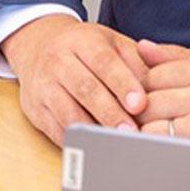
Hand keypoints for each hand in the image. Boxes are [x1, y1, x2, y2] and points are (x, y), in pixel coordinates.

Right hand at [0, 15, 148, 145]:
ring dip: (94, 132)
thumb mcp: (110, 42)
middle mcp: (58, 61)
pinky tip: (96, 149)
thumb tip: (155, 87)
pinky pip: (56, 130)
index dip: (122, 84)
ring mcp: (43, 87)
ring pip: (68, 113)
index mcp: (81, 41)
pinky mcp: (35, 110)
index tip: (140, 104)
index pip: (103, 62)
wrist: (37, 46)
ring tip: (117, 145)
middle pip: (85, 89)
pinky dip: (77, 142)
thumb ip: (135, 61)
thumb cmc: (82, 48)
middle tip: (132, 132)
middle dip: (110, 113)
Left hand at [134, 39, 189, 148]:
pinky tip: (171, 146)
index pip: (153, 74)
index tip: (152, 93)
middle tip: (151, 115)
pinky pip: (166, 149)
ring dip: (150, 131)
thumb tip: (142, 47)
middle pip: (148, 101)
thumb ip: (179, 57)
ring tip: (163, 131)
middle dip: (144, 110)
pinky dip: (162, 148)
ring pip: (151, 127)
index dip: (146, 86)